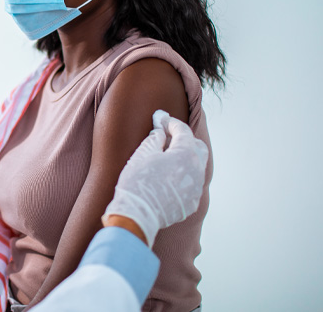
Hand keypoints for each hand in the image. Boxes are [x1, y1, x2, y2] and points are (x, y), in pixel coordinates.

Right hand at [102, 110, 208, 247]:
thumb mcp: (142, 154)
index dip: (171, 122)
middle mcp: (196, 171)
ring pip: (195, 167)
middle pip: (197, 147)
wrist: (136, 216)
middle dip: (184, 139)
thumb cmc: (137, 182)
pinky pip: (190, 184)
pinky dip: (182, 176)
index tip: (161, 119)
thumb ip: (155, 138)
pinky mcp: (191, 203)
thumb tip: (160, 131)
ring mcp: (196, 189)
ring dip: (184, 158)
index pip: (183, 130)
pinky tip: (166, 177)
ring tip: (166, 157)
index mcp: (186, 154)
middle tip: (167, 136)